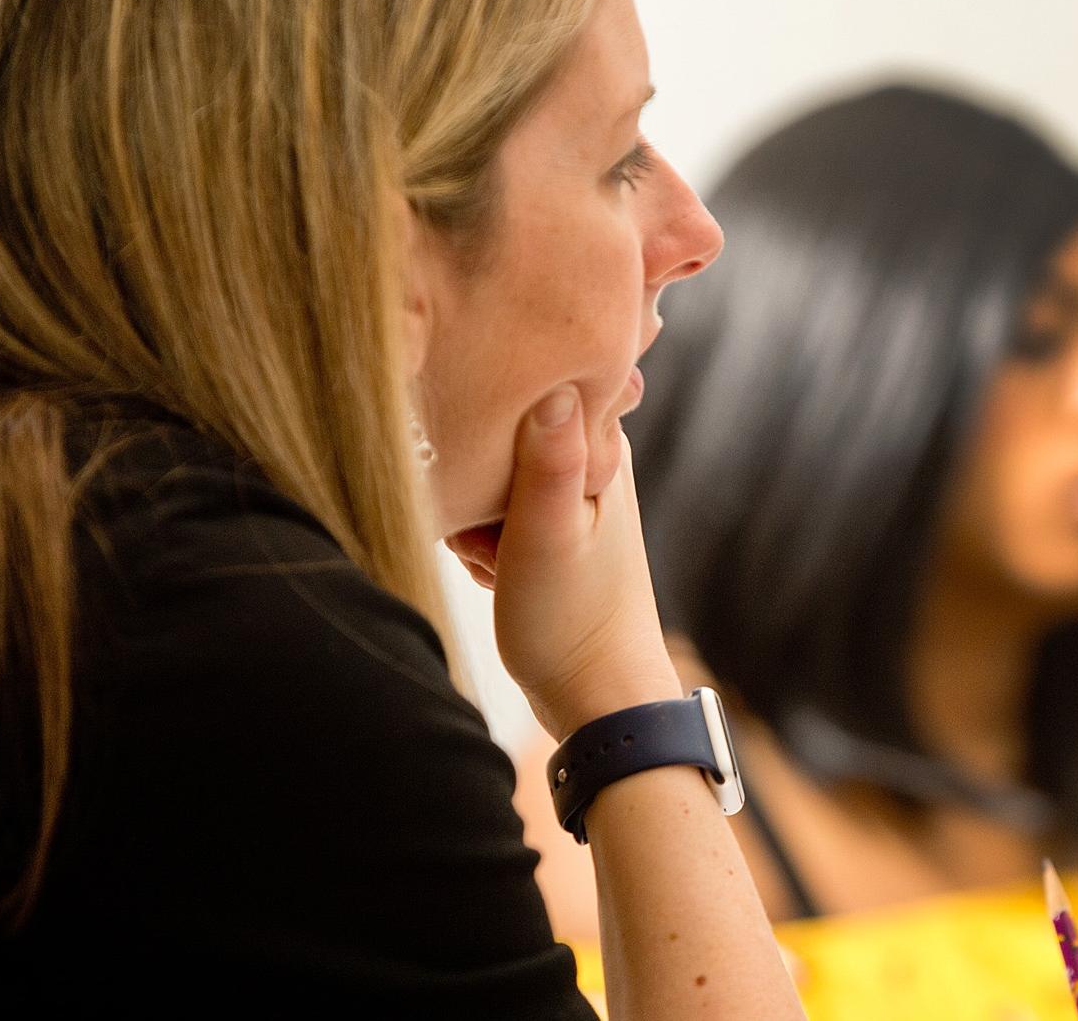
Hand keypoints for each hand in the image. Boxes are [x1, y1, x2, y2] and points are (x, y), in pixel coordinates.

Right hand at [447, 388, 680, 738]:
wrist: (595, 695)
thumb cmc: (572, 620)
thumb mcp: (548, 533)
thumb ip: (549, 459)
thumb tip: (555, 384)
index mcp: (600, 448)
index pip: (535, 386)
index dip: (493, 419)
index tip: (478, 463)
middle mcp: (591, 463)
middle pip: (505, 435)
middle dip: (477, 479)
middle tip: (485, 533)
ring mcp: (571, 500)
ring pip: (493, 479)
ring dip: (477, 519)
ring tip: (493, 560)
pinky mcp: (552, 534)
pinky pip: (497, 516)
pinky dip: (485, 543)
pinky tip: (494, 574)